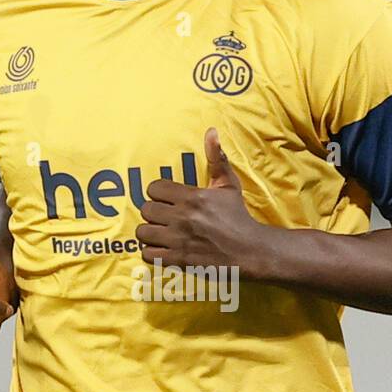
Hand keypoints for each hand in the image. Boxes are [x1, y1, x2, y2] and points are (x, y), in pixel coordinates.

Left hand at [135, 128, 269, 277]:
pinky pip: (148, 254)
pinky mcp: (178, 259)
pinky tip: (160, 248)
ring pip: (143, 232)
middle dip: (153, 212)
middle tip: (163, 216)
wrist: (248, 250)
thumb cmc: (237, 216)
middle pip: (146, 209)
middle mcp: (181, 217)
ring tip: (159, 232)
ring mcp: (178, 239)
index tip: (166, 198)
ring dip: (149, 232)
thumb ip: (216, 159)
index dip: (158, 193)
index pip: (154, 189)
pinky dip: (151, 252)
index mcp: (191, 197)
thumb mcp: (229, 185)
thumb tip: (211, 131)